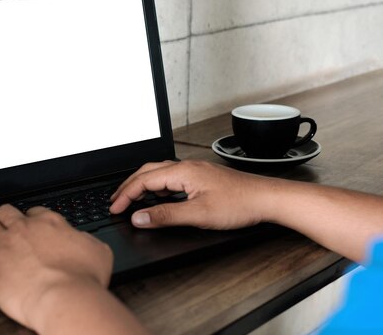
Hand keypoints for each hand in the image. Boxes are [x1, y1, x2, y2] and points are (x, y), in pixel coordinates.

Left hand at [0, 204, 113, 330]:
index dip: (31, 219)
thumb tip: (82, 240)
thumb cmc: (83, 279)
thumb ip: (85, 241)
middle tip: (5, 226)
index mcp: (50, 223)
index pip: (34, 212)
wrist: (65, 299)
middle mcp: (24, 229)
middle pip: (5, 212)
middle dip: (4, 218)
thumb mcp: (99, 251)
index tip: (31, 226)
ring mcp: (5, 246)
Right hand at [109, 160, 274, 229]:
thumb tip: (139, 217)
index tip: (115, 208)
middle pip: (147, 172)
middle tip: (116, 201)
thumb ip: (165, 216)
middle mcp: (186, 167)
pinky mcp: (202, 177)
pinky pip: (170, 177)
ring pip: (159, 173)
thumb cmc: (240, 203)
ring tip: (130, 197)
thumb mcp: (198, 214)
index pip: (143, 180)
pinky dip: (156, 186)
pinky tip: (158, 195)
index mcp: (182, 172)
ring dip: (141, 184)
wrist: (267, 198)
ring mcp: (195, 171)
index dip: (126, 195)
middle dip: (128, 186)